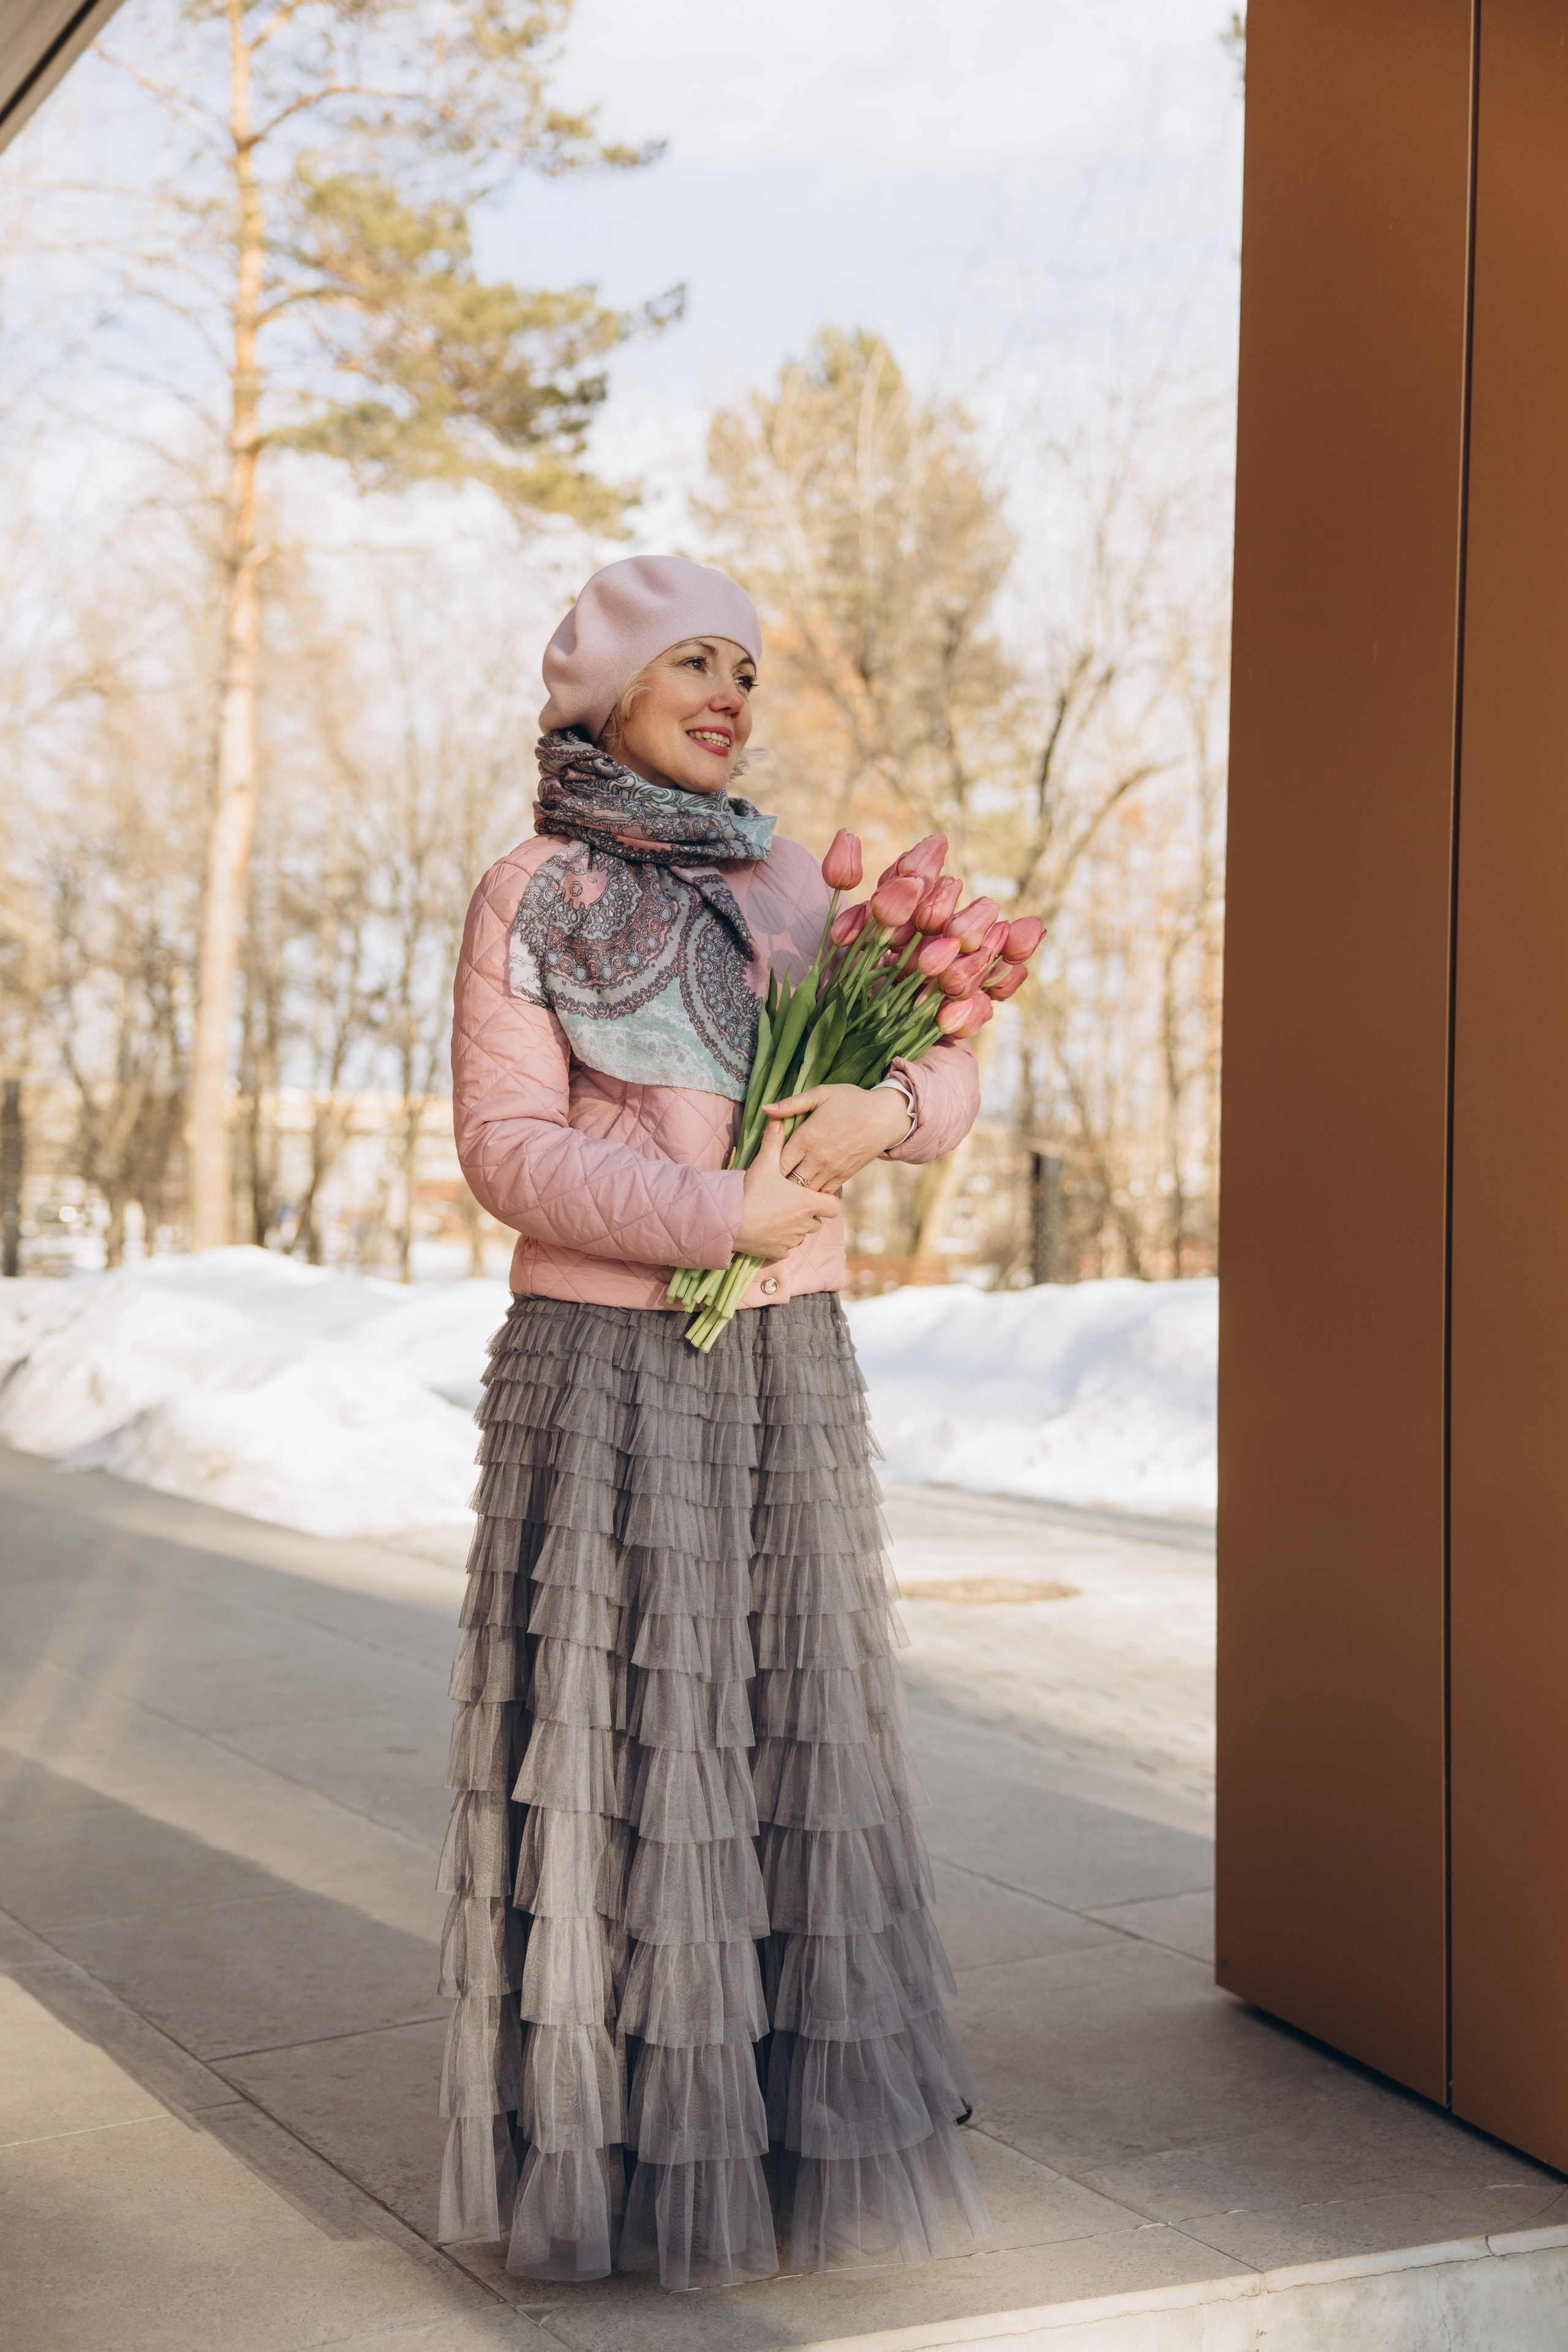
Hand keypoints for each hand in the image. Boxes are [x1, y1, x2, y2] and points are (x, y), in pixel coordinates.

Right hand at [735, 1116, 842, 1260]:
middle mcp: (804, 1224)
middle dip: (808, 1214)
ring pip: (801, 1235)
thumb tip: (778, 1121)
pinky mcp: (777, 1252)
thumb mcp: (764, 1164)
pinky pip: (786, 1248)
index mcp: (807, 1203)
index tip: (814, 1195)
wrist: (729, 1221)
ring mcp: (791, 1240)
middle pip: (817, 1221)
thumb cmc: (750, 1192)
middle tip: (790, 1203)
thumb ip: (774, 1142)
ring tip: (777, 1216)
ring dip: (794, 1228)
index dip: (826, 1201)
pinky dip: (780, 1241)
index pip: (833, 1207)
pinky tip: (767, 1230)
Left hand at [766, 1083, 911, 1193]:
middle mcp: (818, 1157)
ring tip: (786, 1187)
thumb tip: (766, 1109)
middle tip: (771, 1180)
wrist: (885, 1116)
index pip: (778, 1162)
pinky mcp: (844, 1176)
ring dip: (795, 1190)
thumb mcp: (821, 1094)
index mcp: (807, 1137)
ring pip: (805, 1191)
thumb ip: (792, 1103)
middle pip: (789, 1181)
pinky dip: (814, 1193)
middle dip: (778, 1182)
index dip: (767, 1166)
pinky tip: (808, 1188)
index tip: (764, 1164)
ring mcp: (832, 1169)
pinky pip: (823, 1193)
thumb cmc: (852, 1101)